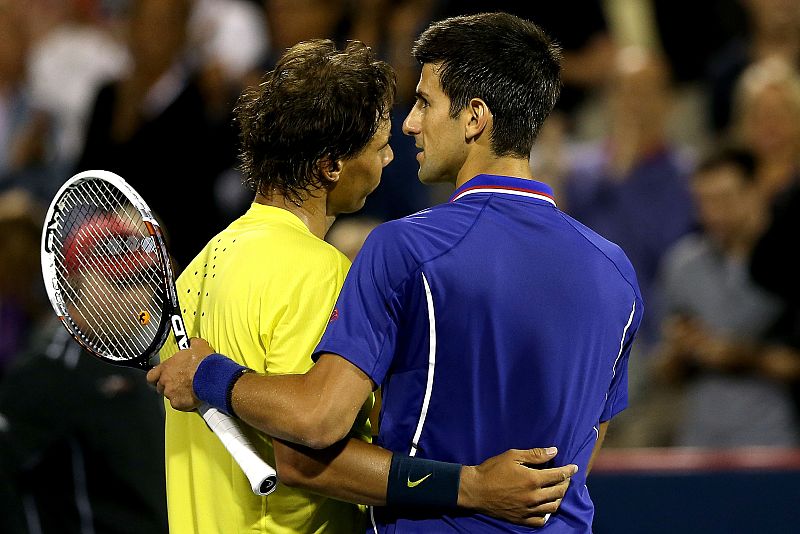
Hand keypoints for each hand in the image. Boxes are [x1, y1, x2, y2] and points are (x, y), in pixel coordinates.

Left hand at [146, 337, 215, 410]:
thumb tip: (192, 342)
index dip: (156, 377)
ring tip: (189, 390)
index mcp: (167, 367)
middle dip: (168, 385)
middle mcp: (165, 381)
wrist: (211, 376)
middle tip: (180, 383)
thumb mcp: (198, 346)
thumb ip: (192, 343)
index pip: (152, 375)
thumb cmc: (203, 362)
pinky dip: (185, 402)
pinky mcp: (179, 403)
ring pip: (170, 396)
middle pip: (160, 387)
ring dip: (177, 393)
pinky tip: (193, 398)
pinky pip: (179, 404)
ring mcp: (171, 393)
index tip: (161, 377)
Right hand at [458, 447, 577, 526]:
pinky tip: (546, 507)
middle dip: (565, 483)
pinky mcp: (521, 519)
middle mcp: (534, 497)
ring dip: (559, 498)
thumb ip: (535, 454)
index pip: (558, 475)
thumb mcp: (512, 456)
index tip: (574, 467)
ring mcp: (528, 510)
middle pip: (559, 492)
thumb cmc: (493, 470)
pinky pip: (541, 520)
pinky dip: (547, 514)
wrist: (475, 489)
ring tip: (557, 491)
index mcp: (533, 479)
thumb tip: (554, 451)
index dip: (568, 471)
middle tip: (566, 477)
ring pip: (553, 507)